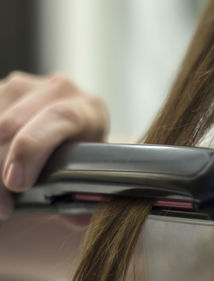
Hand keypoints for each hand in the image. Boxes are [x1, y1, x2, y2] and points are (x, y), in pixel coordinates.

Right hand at [0, 71, 108, 220]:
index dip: (32, 150)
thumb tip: (81, 219)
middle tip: (1, 207)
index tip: (16, 183)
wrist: (72, 127)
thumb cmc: (79, 153)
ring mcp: (23, 86)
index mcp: (87, 108)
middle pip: (12, 125)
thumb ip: (81, 194)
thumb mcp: (87, 169)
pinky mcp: (0, 91)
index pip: (58, 119)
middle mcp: (56, 90)